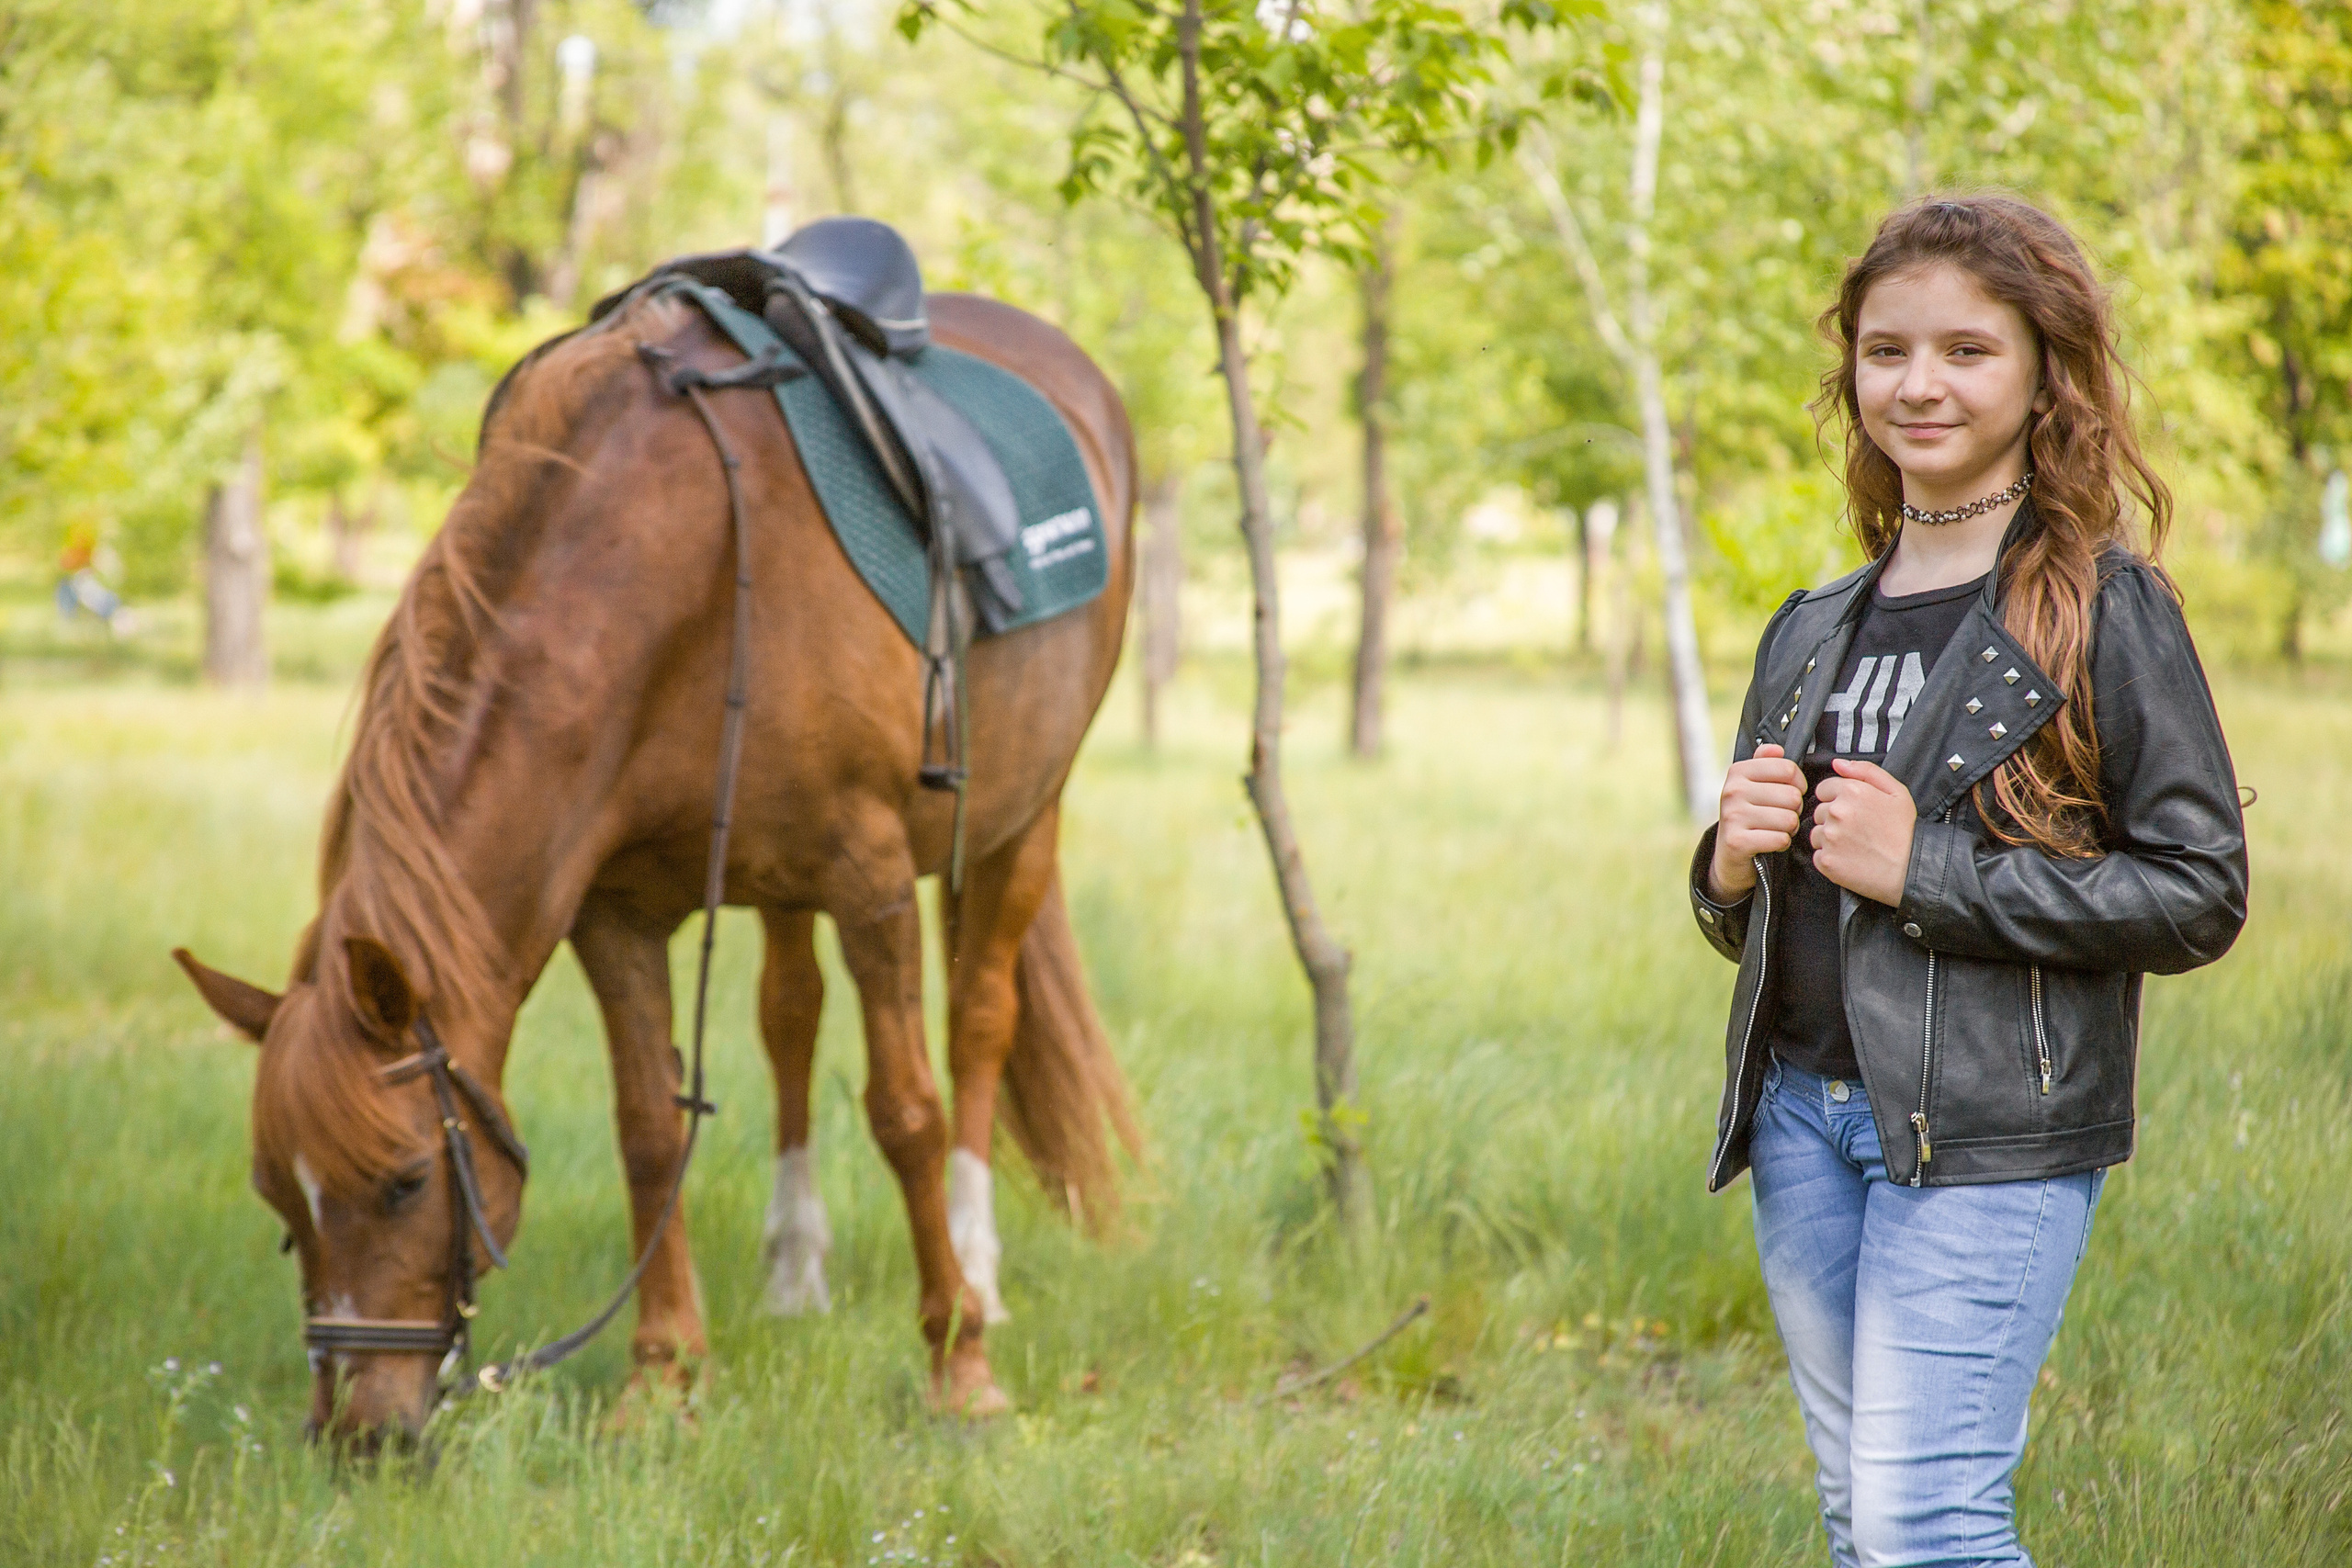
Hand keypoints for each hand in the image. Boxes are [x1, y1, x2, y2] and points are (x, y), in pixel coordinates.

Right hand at [1708, 744, 1804, 901]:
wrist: (1729, 853)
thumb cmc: (1749, 814)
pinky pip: (1780, 839)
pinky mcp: (1737, 841)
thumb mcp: (1752, 784)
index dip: (1798, 784)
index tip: (1791, 792)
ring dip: (1790, 828)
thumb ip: (1764, 762)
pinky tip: (1770, 842)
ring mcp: (1732, 816)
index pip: (1788, 769)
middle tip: (1782, 816)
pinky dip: (1782, 843)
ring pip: (1789, 819)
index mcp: (1738, 771)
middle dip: (1795, 810)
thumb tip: (1777, 749)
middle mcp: (1732, 791)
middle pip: (1792, 796)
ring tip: (1777, 829)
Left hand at [1811, 758, 1917, 905]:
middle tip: (1858, 830)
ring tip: (1855, 845)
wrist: (1912, 869)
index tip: (1854, 811)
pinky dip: (1830, 858)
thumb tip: (1837, 763)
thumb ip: (1865, 771)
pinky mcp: (1826, 861)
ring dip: (1830, 838)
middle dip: (1834, 819)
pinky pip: (1818, 855)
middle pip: (1819, 811)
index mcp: (1851, 791)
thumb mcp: (1896, 791)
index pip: (1823, 789)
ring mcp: (1829, 838)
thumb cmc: (1905, 830)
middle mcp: (1836, 812)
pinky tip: (1850, 859)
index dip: (1838, 799)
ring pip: (1816, 833)